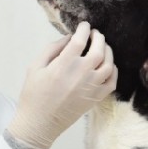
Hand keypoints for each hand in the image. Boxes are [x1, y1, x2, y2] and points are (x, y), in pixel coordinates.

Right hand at [7, 22, 117, 148]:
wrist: (41, 122)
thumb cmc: (34, 94)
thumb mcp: (35, 67)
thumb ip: (52, 49)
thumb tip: (68, 38)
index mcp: (64, 64)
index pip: (80, 40)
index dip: (84, 29)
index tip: (84, 25)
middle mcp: (82, 74)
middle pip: (99, 50)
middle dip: (99, 38)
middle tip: (95, 34)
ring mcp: (92, 87)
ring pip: (109, 65)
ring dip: (108, 52)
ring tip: (103, 47)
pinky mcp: (97, 98)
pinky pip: (112, 82)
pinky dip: (113, 71)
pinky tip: (108, 66)